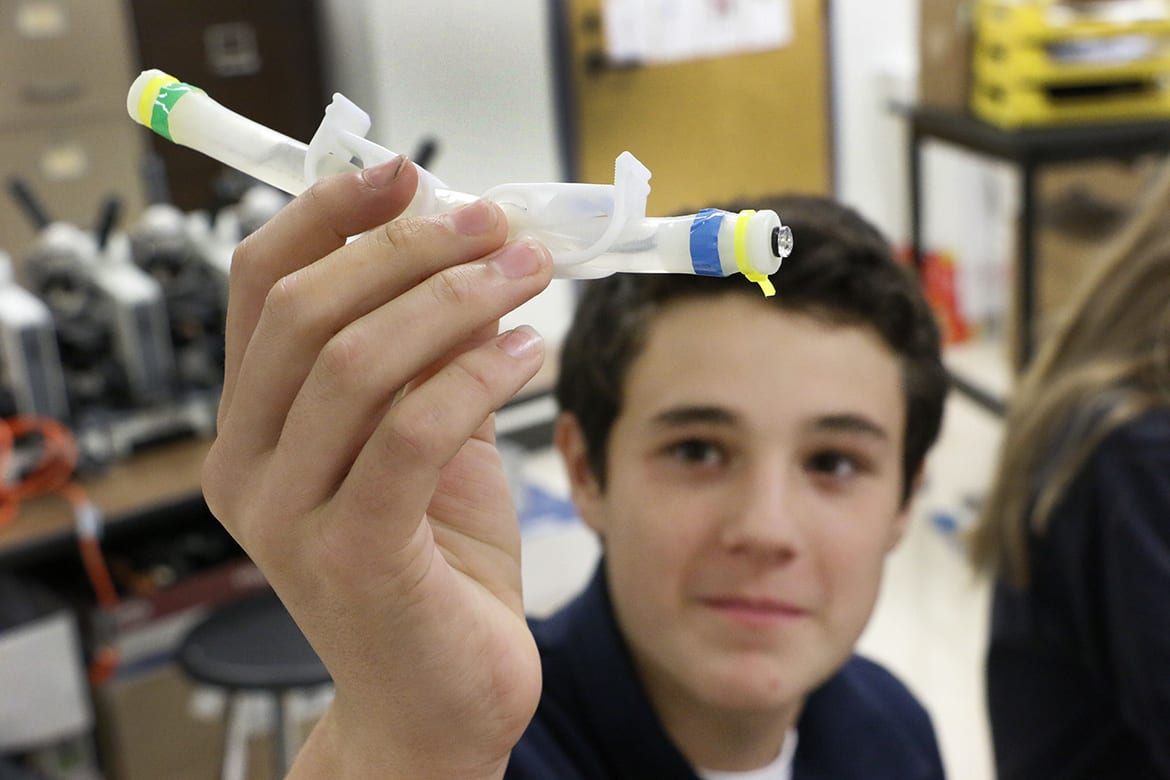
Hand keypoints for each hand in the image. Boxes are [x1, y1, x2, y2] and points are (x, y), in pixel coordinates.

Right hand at [202, 157, 551, 777]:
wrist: (440, 700)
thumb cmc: (436, 568)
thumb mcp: (430, 439)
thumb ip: (428, 356)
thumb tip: (466, 251)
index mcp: (252, 426)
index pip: (260, 288)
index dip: (329, 215)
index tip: (407, 174)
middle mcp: (248, 468)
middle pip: (306, 312)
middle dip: (410, 251)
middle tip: (496, 228)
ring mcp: (289, 519)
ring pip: (358, 363)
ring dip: (456, 301)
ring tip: (528, 277)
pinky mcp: (353, 558)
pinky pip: (412, 433)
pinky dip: (477, 375)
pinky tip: (529, 352)